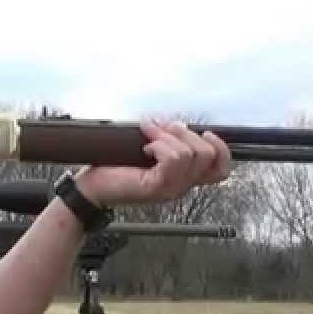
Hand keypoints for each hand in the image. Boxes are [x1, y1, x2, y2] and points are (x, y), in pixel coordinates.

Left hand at [74, 121, 230, 205]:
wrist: (91, 187)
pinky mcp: (157, 187)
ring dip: (166, 137)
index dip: (221, 148)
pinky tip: (144, 148)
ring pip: (189, 154)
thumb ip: (167, 141)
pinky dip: (159, 145)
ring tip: (148, 138)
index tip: (206, 132)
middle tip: (159, 130)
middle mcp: (181, 186)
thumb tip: (175, 124)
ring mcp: (170, 189)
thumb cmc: (114, 168)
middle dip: (184, 133)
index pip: (221, 169)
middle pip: (207, 155)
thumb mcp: (147, 150)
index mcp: (183, 177)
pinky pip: (172, 159)